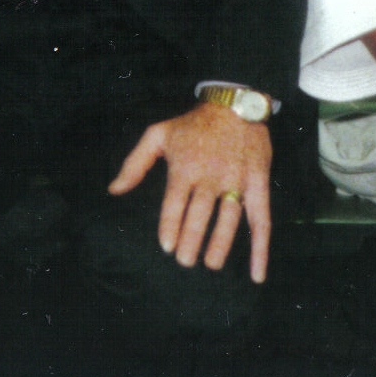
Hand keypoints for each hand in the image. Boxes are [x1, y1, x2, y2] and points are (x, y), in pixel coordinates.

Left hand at [109, 102, 273, 282]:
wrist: (235, 103)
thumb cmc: (193, 123)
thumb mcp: (158, 134)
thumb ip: (135, 163)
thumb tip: (114, 190)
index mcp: (185, 165)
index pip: (175, 202)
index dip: (170, 225)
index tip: (166, 246)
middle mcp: (211, 175)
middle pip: (200, 214)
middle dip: (191, 240)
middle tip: (185, 260)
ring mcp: (236, 180)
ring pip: (229, 219)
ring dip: (220, 244)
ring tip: (211, 263)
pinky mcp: (258, 183)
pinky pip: (261, 220)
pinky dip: (261, 249)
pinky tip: (257, 273)